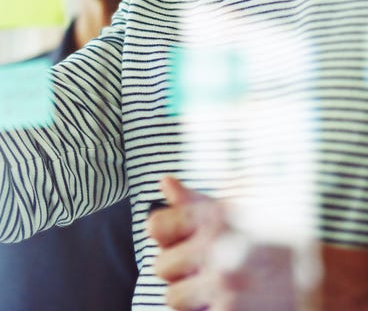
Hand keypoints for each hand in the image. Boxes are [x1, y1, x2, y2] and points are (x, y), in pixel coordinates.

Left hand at [148, 176, 299, 310]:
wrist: (324, 275)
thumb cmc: (278, 235)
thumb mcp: (240, 207)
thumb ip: (196, 200)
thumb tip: (166, 183)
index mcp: (215, 216)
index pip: (156, 226)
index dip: (165, 235)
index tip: (176, 240)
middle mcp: (217, 247)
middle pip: (162, 266)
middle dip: (180, 270)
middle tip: (204, 268)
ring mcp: (224, 283)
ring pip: (174, 297)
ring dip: (190, 296)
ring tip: (214, 288)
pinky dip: (207, 310)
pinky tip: (228, 301)